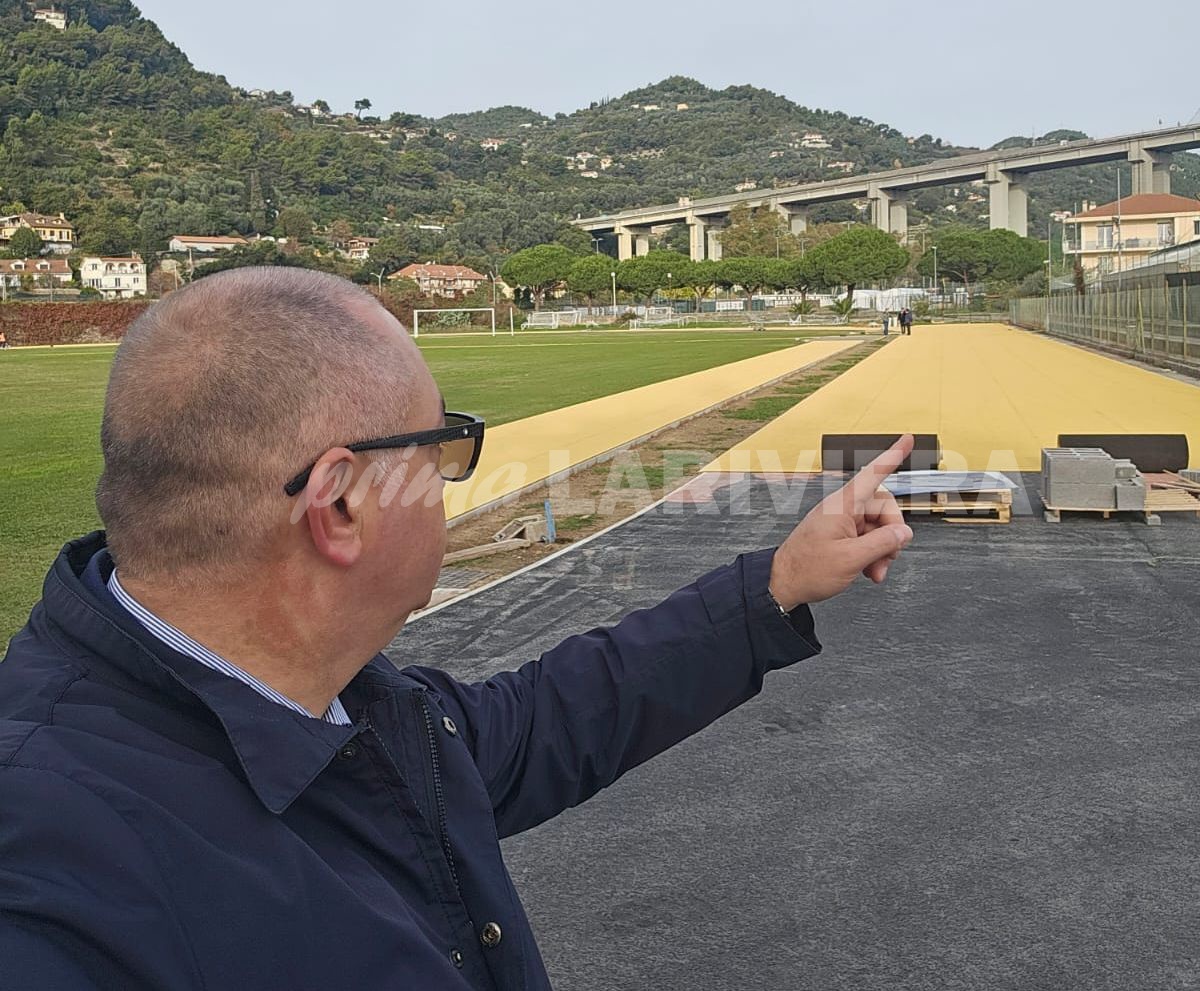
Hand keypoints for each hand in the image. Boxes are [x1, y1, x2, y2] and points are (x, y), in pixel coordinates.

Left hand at [768, 434, 915, 609]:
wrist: (783, 584)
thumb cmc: (806, 569)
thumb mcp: (851, 558)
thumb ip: (882, 543)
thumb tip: (904, 532)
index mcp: (842, 505)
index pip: (872, 474)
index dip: (892, 456)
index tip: (907, 439)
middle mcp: (842, 508)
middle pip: (883, 508)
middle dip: (891, 535)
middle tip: (888, 559)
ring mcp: (842, 521)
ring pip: (878, 526)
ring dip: (882, 550)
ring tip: (875, 572)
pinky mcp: (841, 534)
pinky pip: (867, 537)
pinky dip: (872, 554)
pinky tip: (868, 570)